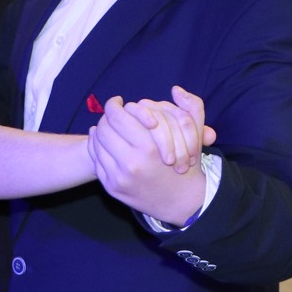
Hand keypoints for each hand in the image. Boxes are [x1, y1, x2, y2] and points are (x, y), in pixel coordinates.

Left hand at [89, 91, 208, 225]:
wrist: (182, 201)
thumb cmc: (187, 164)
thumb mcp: (195, 134)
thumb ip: (192, 107)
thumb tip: (175, 89)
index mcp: (149, 148)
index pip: (117, 116)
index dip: (114, 104)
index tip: (118, 101)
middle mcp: (131, 164)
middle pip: (103, 128)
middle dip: (106, 117)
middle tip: (113, 113)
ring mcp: (119, 178)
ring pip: (97, 143)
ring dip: (100, 130)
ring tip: (108, 126)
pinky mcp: (112, 187)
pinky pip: (96, 160)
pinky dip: (97, 147)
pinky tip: (104, 142)